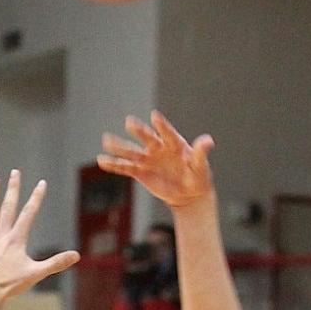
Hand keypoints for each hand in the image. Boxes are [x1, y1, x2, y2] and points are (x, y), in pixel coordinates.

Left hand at [0, 170, 79, 300]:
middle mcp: (1, 236)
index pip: (29, 214)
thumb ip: (56, 263)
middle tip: (15, 172)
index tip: (41, 183)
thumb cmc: (10, 286)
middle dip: (13, 189)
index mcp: (16, 239)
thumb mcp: (36, 274)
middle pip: (8, 207)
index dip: (36, 198)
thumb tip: (76, 256)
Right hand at [98, 111, 213, 207]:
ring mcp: (148, 159)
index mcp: (175, 144)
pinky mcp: (141, 172)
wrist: (189, 193)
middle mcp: (159, 148)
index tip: (154, 116)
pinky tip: (102, 160)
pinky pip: (125, 167)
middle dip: (139, 131)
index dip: (162, 126)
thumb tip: (208, 141)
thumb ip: (201, 153)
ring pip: (132, 152)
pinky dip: (114, 164)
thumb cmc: (198, 177)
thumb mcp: (201, 167)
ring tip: (106, 139)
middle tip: (130, 122)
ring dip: (119, 146)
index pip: (167, 133)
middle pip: (147, 138)